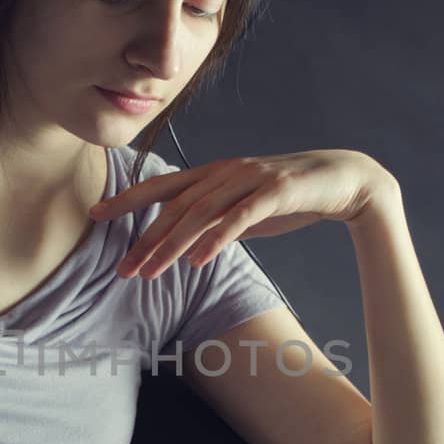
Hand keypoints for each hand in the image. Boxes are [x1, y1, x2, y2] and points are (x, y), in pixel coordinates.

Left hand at [88, 149, 396, 278]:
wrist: (347, 180)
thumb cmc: (293, 197)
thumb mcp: (246, 213)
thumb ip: (216, 225)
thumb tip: (186, 248)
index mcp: (216, 174)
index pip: (163, 187)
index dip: (128, 199)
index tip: (95, 214)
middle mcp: (227, 172)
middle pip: (175, 207)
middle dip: (145, 239)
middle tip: (122, 269)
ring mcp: (251, 179)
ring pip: (201, 213)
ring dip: (171, 245)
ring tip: (150, 272)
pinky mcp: (276, 192)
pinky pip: (240, 218)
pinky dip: (216, 239)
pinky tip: (197, 261)